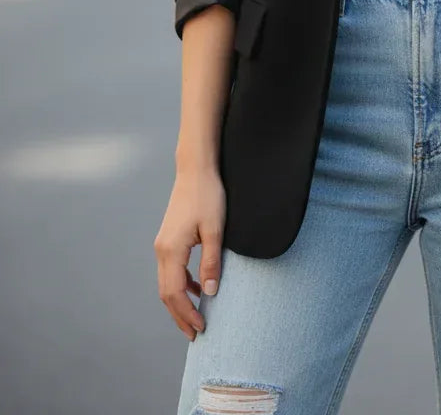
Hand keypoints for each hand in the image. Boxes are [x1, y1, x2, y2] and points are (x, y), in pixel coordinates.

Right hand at [154, 166, 225, 340]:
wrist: (195, 170)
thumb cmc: (208, 196)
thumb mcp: (215, 230)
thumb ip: (211, 262)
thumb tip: (210, 293)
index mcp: (171, 250)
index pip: (174, 293)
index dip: (186, 314)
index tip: (201, 328)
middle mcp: (162, 250)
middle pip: (167, 293)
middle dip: (180, 315)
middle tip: (196, 334)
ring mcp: (163, 244)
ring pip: (167, 283)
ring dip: (180, 302)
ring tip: (196, 319)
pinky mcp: (168, 239)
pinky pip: (172, 270)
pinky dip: (182, 284)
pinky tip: (199, 288)